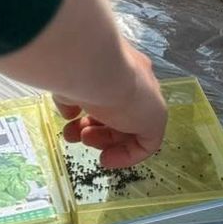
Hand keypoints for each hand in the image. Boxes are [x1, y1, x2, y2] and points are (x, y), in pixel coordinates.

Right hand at [0, 0, 165, 167]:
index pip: (109, 92)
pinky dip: (126, 155)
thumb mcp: (66, 81)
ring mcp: (148, 98)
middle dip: (94, 128)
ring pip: (130, 128)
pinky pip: (146, 144)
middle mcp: (135, 80)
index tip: (72, 121)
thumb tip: (69, 111)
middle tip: (76, 135)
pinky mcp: (155, 118)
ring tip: (82, 139)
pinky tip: (105, 159)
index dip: (90, 111)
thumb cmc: (73, 66)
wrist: (93, 64)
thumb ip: (69, 96)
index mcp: (116, 65)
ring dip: (104, 139)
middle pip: (119, 112)